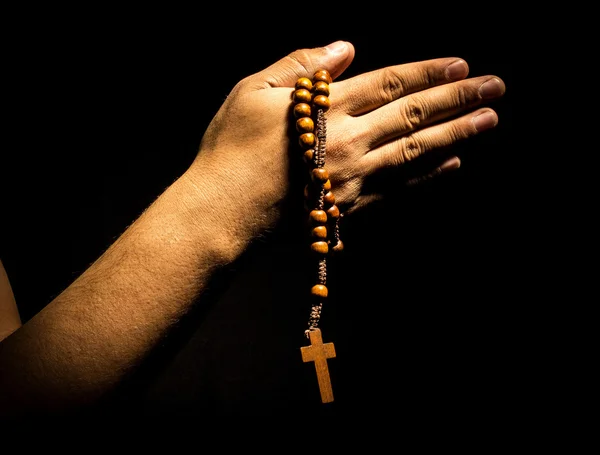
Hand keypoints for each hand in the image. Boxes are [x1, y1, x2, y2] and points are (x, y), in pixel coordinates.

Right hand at [183, 40, 504, 240]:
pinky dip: (428, 176)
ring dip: (457, 134)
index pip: (389, 82)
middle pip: (413, 114)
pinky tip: (453, 164)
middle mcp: (349, 141)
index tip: (460, 65)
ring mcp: (353, 177)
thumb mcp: (250, 92)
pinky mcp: (349, 207)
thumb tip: (345, 49)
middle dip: (458, 98)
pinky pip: (399, 189)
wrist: (221, 213)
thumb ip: (299, 65)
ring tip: (489, 120)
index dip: (427, 72)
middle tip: (496, 87)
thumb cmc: (229, 150)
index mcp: (326, 108)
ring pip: (416, 151)